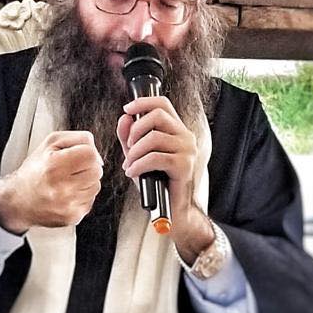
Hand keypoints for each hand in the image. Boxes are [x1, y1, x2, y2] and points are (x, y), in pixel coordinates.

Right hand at [0, 131, 102, 233]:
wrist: (19, 200)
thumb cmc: (36, 169)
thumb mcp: (51, 143)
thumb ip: (79, 139)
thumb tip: (98, 156)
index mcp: (54, 165)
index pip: (90, 154)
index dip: (86, 152)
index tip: (76, 155)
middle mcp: (61, 187)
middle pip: (96, 171)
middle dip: (87, 167)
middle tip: (71, 169)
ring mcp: (67, 205)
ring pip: (96, 186)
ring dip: (86, 182)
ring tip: (67, 181)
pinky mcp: (72, 217)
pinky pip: (90, 201)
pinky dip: (82, 196)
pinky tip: (67, 194)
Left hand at [117, 97, 213, 262]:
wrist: (173, 211)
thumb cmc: (157, 183)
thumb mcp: (138, 156)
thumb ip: (130, 137)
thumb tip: (125, 118)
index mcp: (177, 131)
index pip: (163, 103)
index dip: (143, 102)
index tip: (127, 109)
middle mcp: (186, 137)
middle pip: (157, 115)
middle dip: (135, 130)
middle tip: (128, 148)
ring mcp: (188, 151)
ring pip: (154, 138)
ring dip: (135, 153)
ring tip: (129, 166)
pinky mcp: (185, 166)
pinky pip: (155, 157)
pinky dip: (139, 165)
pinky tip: (134, 173)